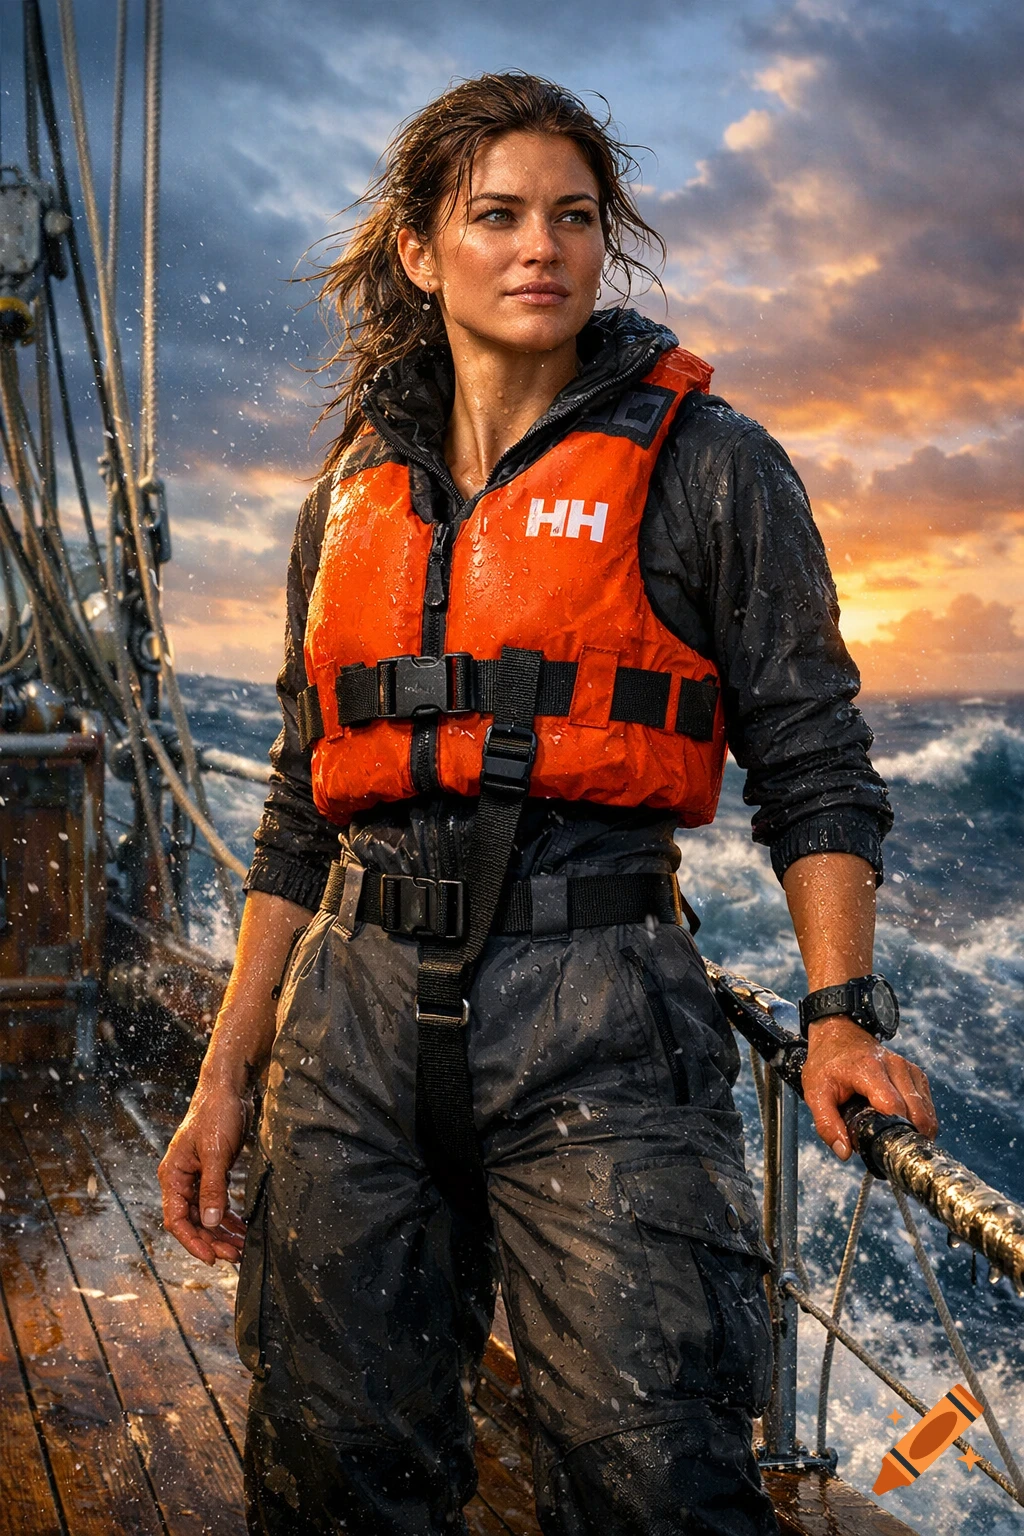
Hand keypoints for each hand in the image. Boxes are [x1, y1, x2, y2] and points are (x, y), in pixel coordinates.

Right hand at [158, 1078, 249, 1264]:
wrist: (229, 1088)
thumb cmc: (216, 1114)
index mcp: (173, 1175)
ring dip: (222, 1232)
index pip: (176, 1219)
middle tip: (234, 1255)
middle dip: (212, 1240)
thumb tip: (211, 1222)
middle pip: (192, 1221)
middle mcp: (181, 1179)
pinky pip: (217, 1201)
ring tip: (241, 1247)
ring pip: (206, 1214)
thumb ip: (212, 1188)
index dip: (192, 1241)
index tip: (211, 1257)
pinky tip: (241, 1228)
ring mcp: (197, 1176)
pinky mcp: (213, 1171)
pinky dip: (228, 1216)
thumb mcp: (215, 1153)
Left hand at [802, 1016, 937, 1160]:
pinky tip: (902, 1125)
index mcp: (869, 1069)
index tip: (879, 1146)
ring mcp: (908, 1069)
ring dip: (914, 1131)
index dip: (889, 1132)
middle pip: (915, 1113)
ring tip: (892, 1136)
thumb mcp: (815, 1092)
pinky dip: (919, 1120)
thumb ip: (827, 1124)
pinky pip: (927, 1105)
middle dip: (903, 1136)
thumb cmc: (827, 1064)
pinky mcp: (916, 1074)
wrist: (839, 1035)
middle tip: (886, 1148)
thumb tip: (845, 1153)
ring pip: (925, 1112)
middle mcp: (895, 1066)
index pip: (893, 1106)